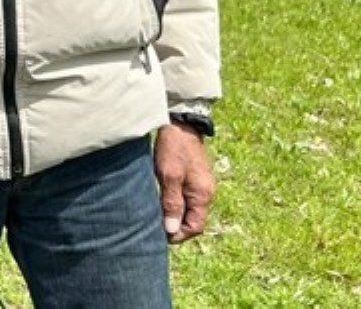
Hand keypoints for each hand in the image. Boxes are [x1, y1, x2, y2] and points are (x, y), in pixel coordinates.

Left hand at [154, 122, 215, 242]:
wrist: (180, 124)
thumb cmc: (173, 148)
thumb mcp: (169, 176)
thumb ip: (172, 203)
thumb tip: (172, 229)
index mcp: (203, 195)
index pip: (195, 227)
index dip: (178, 234)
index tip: (160, 235)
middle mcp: (205, 193)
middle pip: (193, 220)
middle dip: (176, 227)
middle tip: (154, 227)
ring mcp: (201, 185)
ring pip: (189, 210)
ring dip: (174, 215)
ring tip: (155, 216)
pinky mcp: (194, 178)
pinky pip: (186, 199)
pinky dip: (175, 204)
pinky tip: (161, 201)